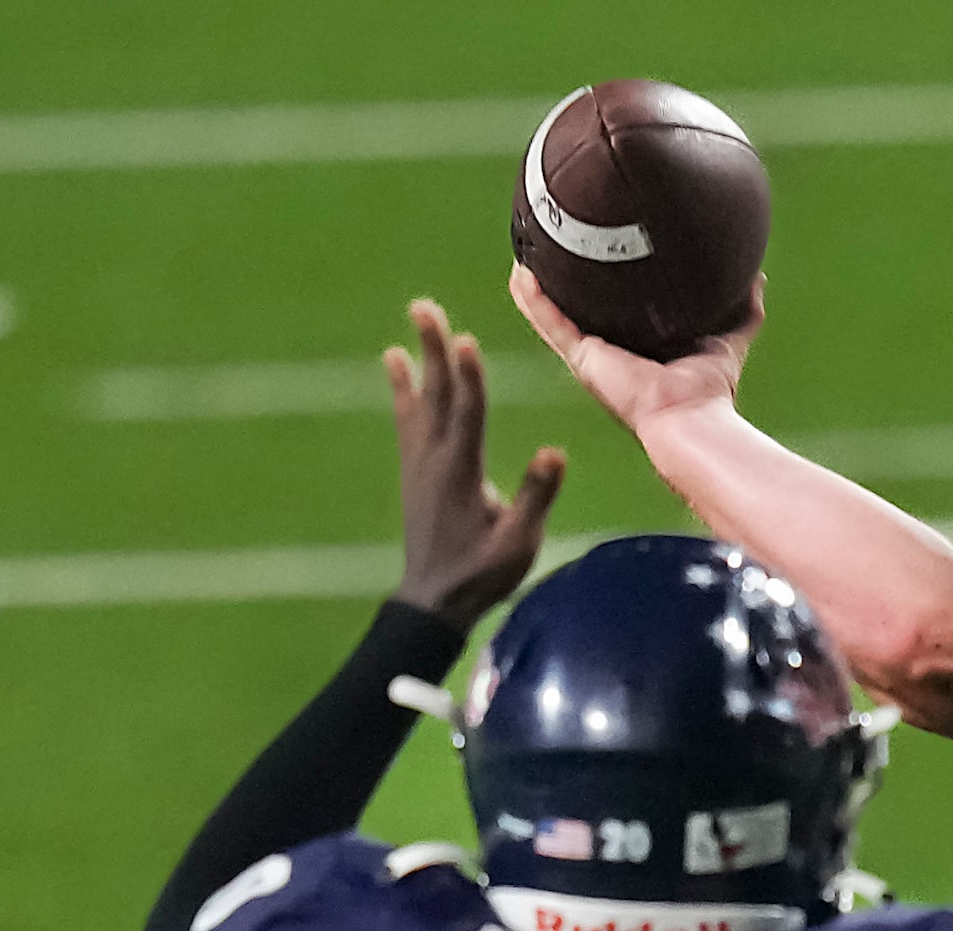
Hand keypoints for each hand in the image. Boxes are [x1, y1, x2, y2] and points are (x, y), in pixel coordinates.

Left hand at [386, 299, 564, 624]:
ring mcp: (420, 464)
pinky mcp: (415, 472)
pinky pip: (407, 419)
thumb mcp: (518, 543)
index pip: (468, 415)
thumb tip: (554, 452)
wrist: (433, 600)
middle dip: (433, 350)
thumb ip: (535, 497)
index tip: (464, 339)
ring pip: (418, 402)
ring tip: (410, 327)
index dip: (467, 376)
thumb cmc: (482, 575)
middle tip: (423, 308)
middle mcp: (435, 460)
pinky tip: (397, 367)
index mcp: (462, 474)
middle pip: (437, 395)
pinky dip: (403, 389)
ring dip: (416, 362)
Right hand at [511, 263, 760, 432]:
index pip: (618, 313)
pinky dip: (532, 299)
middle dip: (564, 284)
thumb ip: (743, 310)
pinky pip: (549, 323)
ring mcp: (592, 356)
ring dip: (537, 288)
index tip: (595, 255)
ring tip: (523, 256)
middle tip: (552, 247)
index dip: (605, 288)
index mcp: (640, 349)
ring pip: (555, 316)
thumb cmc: (710, 390)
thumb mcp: (729, 337)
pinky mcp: (582, 358)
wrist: (690, 417)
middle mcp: (611, 354)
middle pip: (580, 312)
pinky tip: (518, 274)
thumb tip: (756, 276)